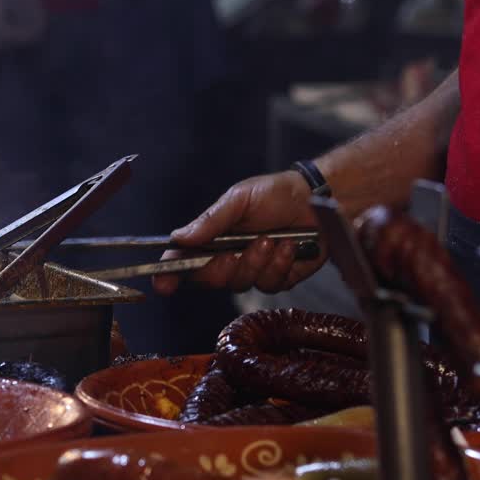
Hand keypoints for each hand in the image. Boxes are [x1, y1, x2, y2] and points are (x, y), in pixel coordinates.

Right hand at [153, 171, 327, 294]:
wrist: (316, 200)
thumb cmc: (275, 194)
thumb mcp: (240, 198)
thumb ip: (211, 221)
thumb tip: (179, 238)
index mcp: (212, 238)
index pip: (183, 260)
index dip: (170, 274)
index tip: (163, 283)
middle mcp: (229, 257)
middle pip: (210, 279)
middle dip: (223, 267)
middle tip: (235, 250)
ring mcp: (253, 270)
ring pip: (242, 284)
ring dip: (257, 261)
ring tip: (272, 239)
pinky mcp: (278, 279)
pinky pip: (271, 285)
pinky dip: (280, 264)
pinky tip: (290, 247)